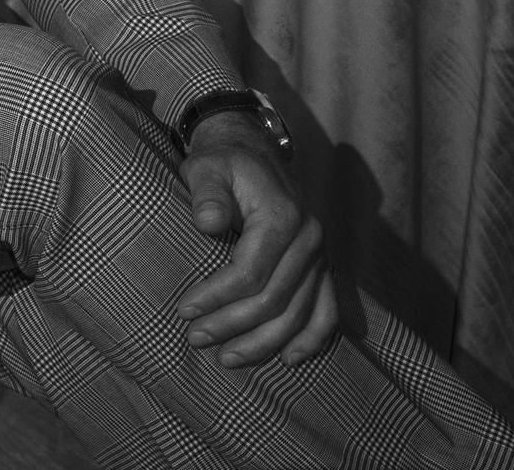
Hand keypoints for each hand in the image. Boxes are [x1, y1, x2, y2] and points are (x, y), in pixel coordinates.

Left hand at [177, 111, 337, 366]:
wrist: (253, 153)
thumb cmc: (222, 163)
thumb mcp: (206, 166)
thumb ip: (207, 192)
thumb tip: (207, 223)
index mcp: (283, 217)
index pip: (251, 272)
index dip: (217, 297)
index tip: (185, 311)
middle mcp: (310, 240)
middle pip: (274, 300)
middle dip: (233, 326)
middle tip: (196, 339)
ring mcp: (321, 257)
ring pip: (300, 314)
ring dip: (264, 343)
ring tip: (228, 358)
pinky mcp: (323, 268)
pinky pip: (327, 312)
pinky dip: (312, 340)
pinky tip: (288, 359)